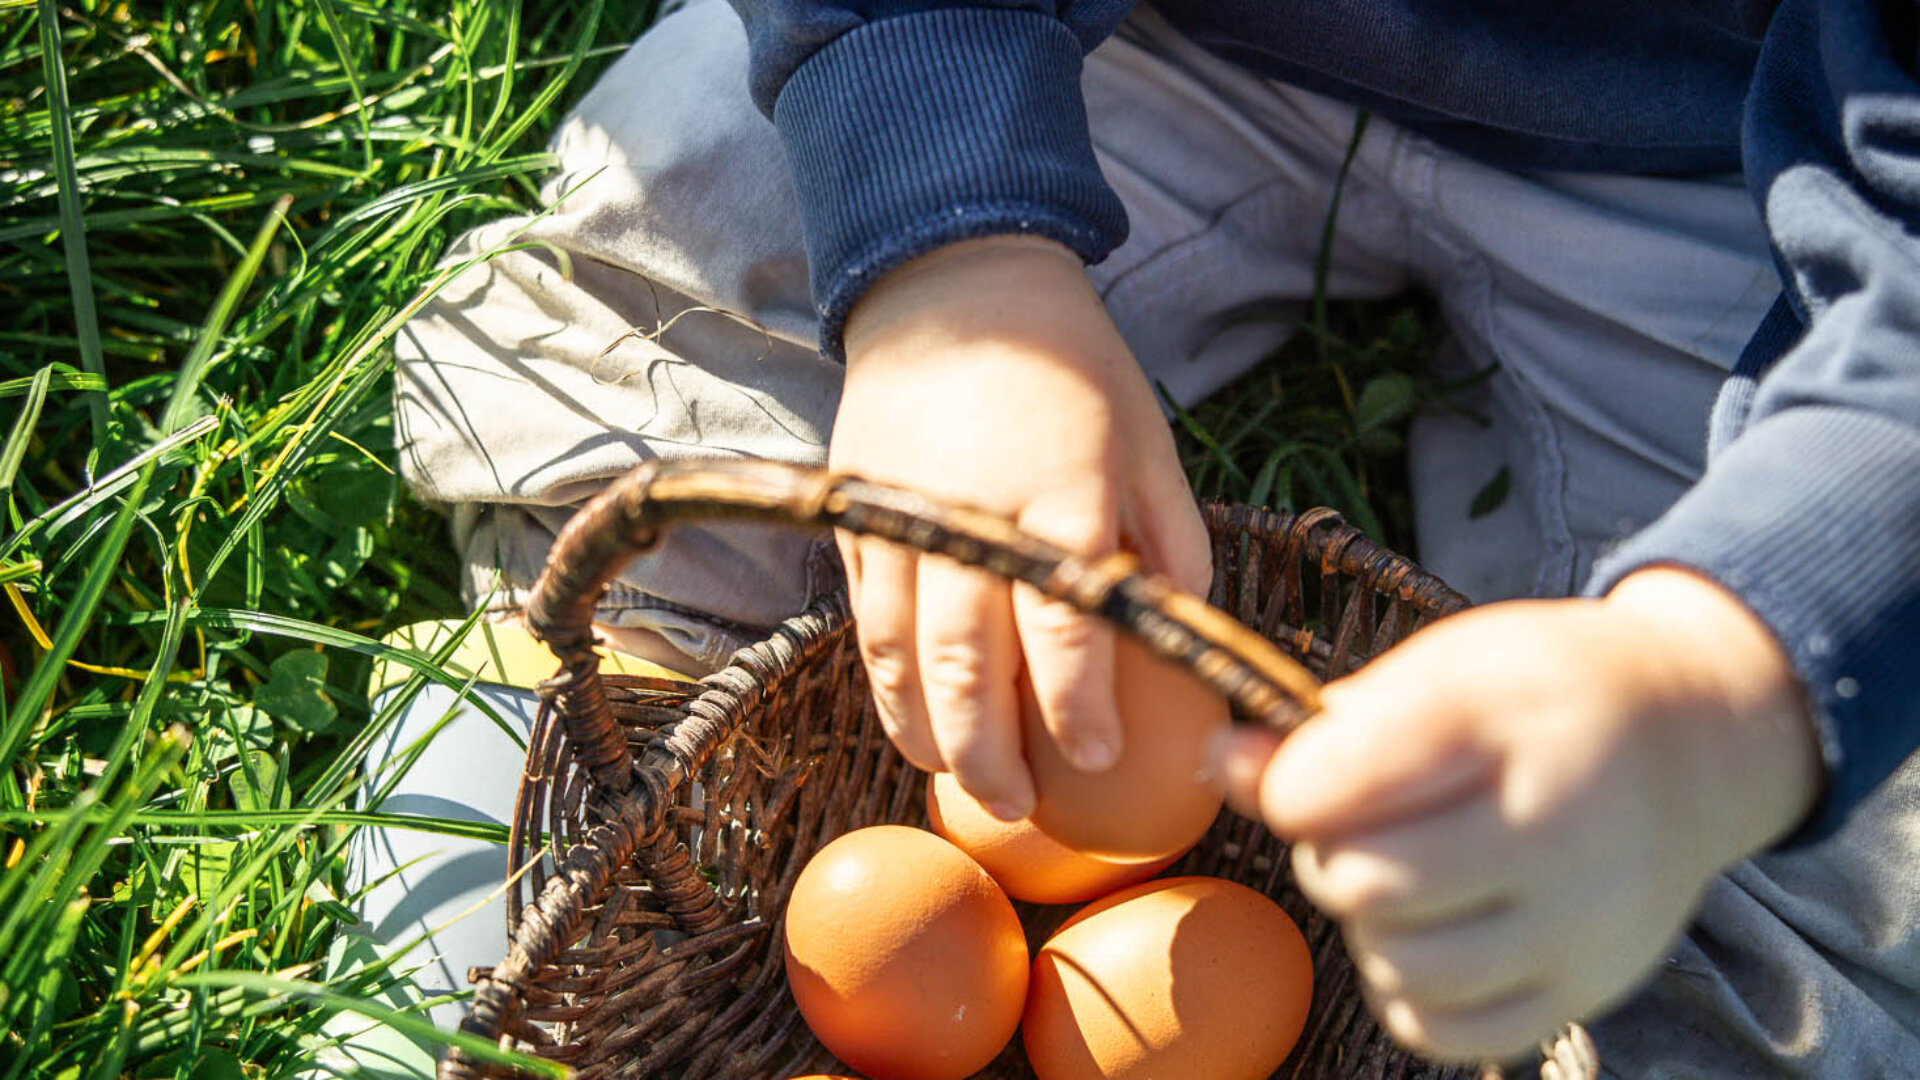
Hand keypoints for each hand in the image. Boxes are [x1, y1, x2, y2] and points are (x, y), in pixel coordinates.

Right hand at [833, 236, 1209, 818]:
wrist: (956, 285)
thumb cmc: (1073, 369)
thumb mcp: (1148, 442)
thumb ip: (1169, 544)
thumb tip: (1179, 639)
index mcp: (1060, 495)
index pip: (1065, 629)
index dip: (1079, 709)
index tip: (1096, 758)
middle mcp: (971, 514)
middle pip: (969, 663)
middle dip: (992, 752)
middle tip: (1019, 806)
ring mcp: (903, 517)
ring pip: (901, 655)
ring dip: (928, 732)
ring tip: (959, 781)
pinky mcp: (859, 515)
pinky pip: (866, 619)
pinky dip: (887, 682)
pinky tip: (913, 719)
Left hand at [1213, 566, 1821, 1061]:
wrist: (1693, 742)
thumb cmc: (1543, 694)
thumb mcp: (1445, 665)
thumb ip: (1330, 723)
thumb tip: (1221, 763)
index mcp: (1508, 721)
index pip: (1337, 782)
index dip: (1287, 780)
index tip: (1296, 766)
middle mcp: (1559, 830)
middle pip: (1361, 882)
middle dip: (1328, 851)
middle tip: (1360, 821)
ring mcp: (1581, 924)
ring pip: (1395, 963)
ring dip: (1367, 922)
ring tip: (1401, 872)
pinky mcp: (1584, 989)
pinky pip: (1440, 1028)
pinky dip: (1407, 988)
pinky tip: (1429, 932)